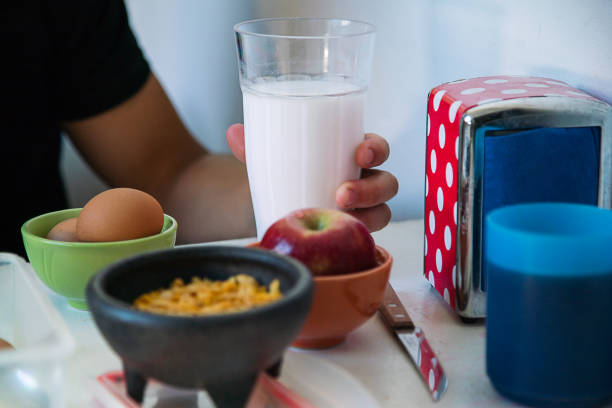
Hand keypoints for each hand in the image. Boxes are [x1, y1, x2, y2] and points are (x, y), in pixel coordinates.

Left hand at [226, 124, 397, 231]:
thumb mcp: (272, 162)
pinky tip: (343, 240)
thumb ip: (255, 147)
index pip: (377, 148)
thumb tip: (233, 132)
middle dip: (372, 188)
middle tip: (342, 193)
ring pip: (384, 212)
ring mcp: (363, 210)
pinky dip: (358, 237)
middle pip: (387, 182)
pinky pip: (368, 237)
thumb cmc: (285, 177)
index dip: (377, 149)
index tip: (361, 152)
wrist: (276, 212)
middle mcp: (364, 181)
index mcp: (351, 156)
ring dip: (369, 215)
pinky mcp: (355, 233)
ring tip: (341, 216)